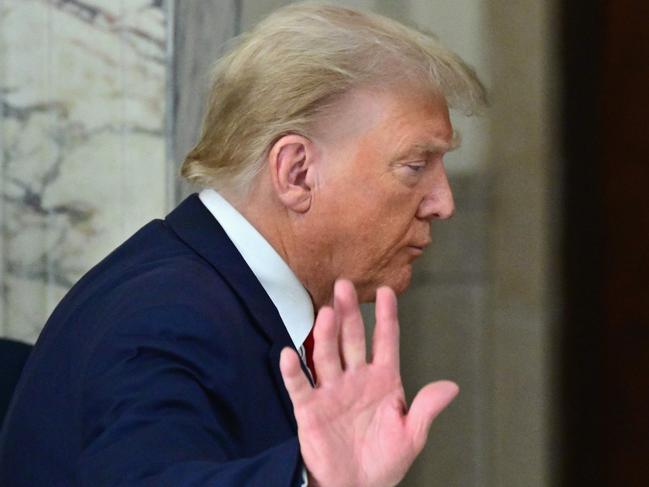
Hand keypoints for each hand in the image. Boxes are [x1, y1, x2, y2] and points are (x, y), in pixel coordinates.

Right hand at [279, 279, 457, 486]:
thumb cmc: (383, 462)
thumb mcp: (411, 436)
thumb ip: (426, 409)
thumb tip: (451, 386)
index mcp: (383, 380)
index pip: (385, 341)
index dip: (386, 316)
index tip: (387, 291)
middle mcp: (355, 378)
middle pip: (352, 339)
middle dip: (349, 314)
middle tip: (345, 286)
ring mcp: (332, 391)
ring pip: (327, 356)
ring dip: (326, 335)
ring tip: (327, 312)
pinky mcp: (310, 409)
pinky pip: (300, 386)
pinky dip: (293, 371)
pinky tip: (290, 354)